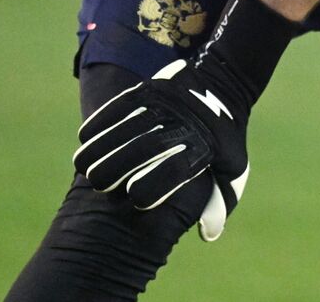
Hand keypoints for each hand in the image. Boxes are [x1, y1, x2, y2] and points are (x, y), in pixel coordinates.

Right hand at [73, 57, 250, 241]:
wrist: (227, 86)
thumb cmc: (224, 141)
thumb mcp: (233, 171)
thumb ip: (218, 204)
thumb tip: (205, 234)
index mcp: (202, 150)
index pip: (171, 173)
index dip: (147, 192)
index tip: (135, 200)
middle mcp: (183, 125)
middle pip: (138, 151)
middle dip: (111, 172)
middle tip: (99, 184)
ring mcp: (165, 104)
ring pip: (119, 130)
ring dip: (96, 151)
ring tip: (87, 167)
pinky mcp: (150, 88)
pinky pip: (113, 108)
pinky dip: (96, 126)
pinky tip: (87, 140)